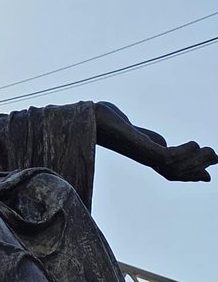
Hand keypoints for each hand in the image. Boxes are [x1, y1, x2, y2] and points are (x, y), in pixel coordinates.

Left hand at [95, 101, 215, 182]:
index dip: (189, 173)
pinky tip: (194, 144)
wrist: (86, 115)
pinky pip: (168, 156)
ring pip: (176, 166)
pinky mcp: (140, 147)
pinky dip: (185, 153)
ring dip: (197, 160)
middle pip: (175, 172)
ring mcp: (142, 153)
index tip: (207, 176)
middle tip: (216, 157)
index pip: (170, 169)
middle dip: (198, 168)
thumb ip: (148, 137)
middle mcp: (143, 157)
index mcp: (143, 153)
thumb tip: (164, 143)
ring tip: (211, 151)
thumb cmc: (105, 119)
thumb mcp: (132, 129)